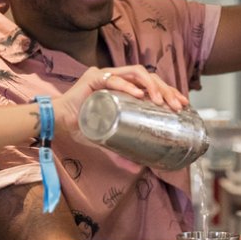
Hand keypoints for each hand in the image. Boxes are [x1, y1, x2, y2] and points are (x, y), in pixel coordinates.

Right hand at [56, 65, 189, 136]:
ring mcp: (105, 75)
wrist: (57, 123)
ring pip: (136, 73)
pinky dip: (128, 86)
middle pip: (149, 77)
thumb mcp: (107, 137)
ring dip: (152, 86)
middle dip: (166, 90)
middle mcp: (117, 77)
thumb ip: (121, 149)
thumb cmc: (81, 126)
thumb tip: (138, 166)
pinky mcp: (92, 78)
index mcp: (124, 87)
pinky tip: (140, 95)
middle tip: (177, 106)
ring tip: (161, 101)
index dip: (169, 91)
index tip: (183, 104)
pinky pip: (113, 79)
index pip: (152, 84)